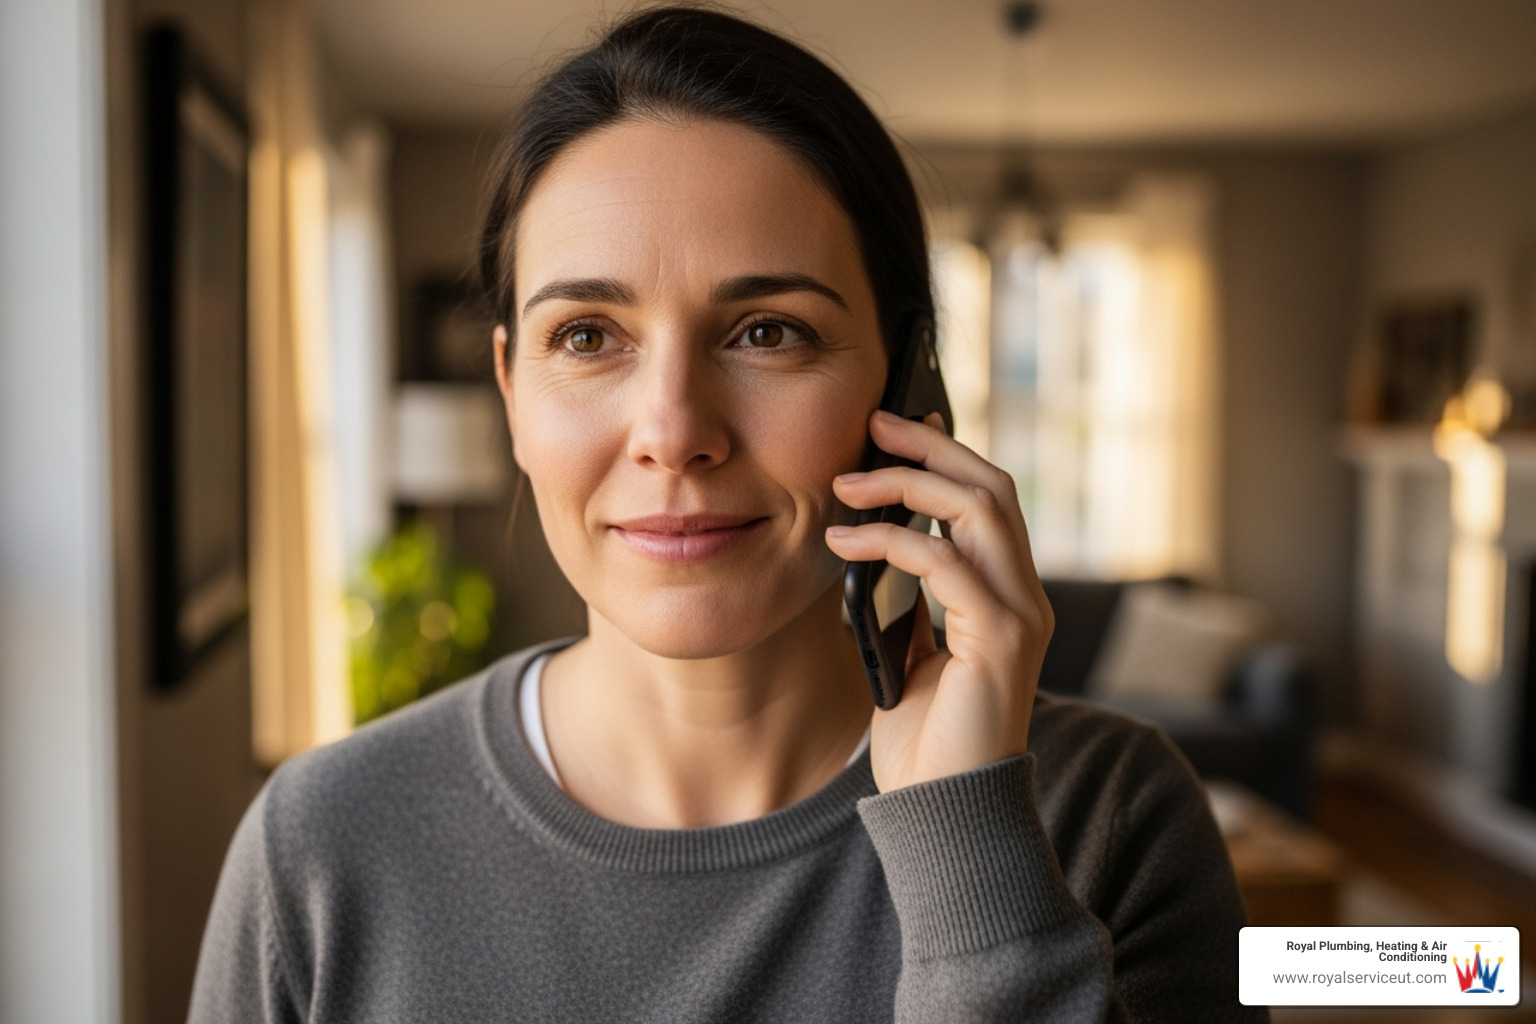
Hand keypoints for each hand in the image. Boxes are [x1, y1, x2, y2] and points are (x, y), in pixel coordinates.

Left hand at [825, 410, 1053, 792]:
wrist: (941, 811)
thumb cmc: (923, 742)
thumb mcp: (911, 657)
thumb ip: (911, 607)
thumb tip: (875, 553)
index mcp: (1006, 599)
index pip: (989, 503)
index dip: (948, 456)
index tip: (898, 428)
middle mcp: (1024, 599)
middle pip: (992, 488)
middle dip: (932, 448)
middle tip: (875, 423)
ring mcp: (1020, 616)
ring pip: (977, 510)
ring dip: (907, 484)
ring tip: (845, 482)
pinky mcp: (1002, 639)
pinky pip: (945, 563)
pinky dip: (890, 541)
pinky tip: (844, 542)